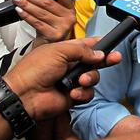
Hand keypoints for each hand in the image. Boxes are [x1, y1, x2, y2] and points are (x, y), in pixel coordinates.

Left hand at [4, 37, 121, 119]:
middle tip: (115, 58)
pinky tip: (72, 93)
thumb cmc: (34, 70)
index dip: (99, 44)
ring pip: (93, 78)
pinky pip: (88, 93)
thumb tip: (99, 54)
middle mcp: (70, 65)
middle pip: (95, 62)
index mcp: (65, 50)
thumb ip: (82, 50)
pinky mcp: (73, 96)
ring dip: (90, 78)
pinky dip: (82, 93)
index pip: (87, 45)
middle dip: (105, 60)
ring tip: (81, 80)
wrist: (25, 95)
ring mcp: (72, 81)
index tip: (111, 43)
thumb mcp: (58, 51)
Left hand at [13, 0, 75, 42]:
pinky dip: (26, 16)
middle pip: (48, 3)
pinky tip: (20, 11)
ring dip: (26, 5)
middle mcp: (69, 18)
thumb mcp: (53, 7)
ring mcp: (62, 27)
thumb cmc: (50, 24)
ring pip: (41, 13)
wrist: (48, 44)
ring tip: (16, 0)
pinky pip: (37, 23)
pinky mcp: (54, 36)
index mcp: (70, 8)